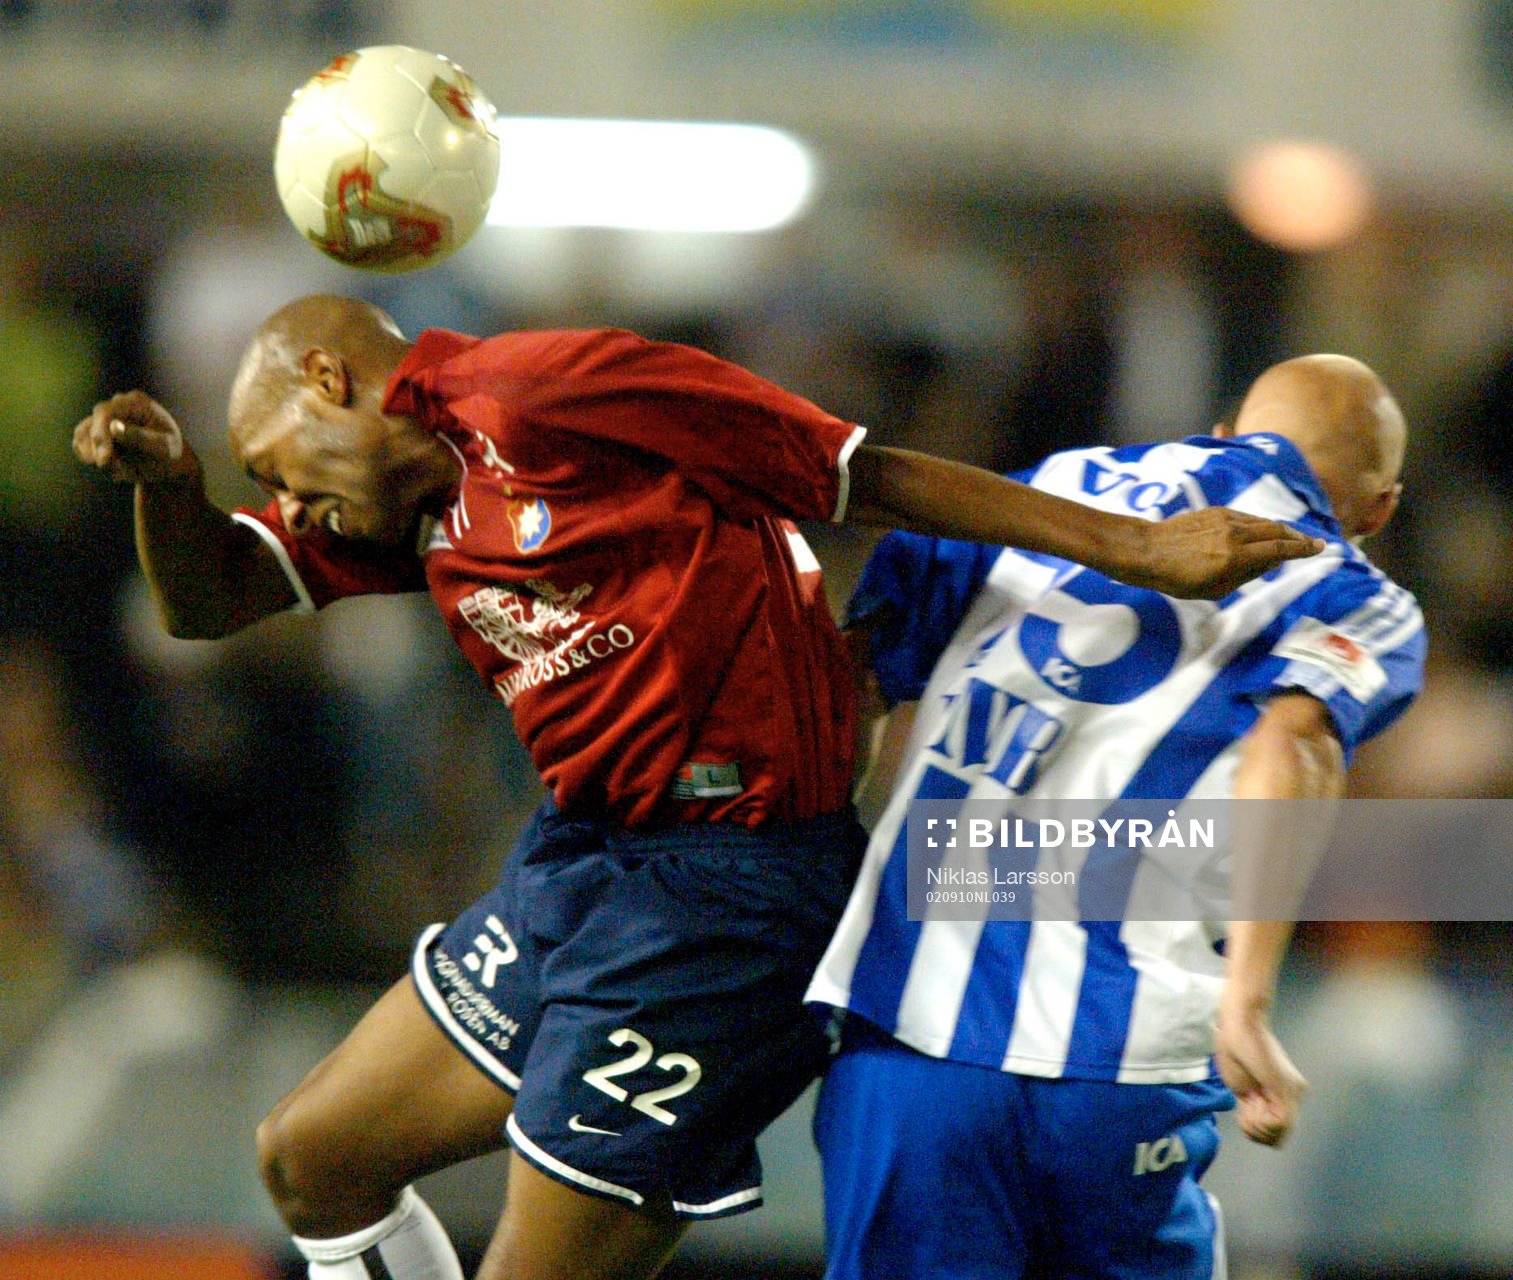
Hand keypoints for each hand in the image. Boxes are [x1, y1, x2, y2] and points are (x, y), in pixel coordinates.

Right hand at [73, 391, 200, 488]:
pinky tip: (113, 465)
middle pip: (92, 424)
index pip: (106, 412)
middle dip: (99, 450)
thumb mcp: (164, 448)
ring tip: (121, 469)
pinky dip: (91, 458)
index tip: (104, 461)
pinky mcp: (94, 429)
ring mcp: (104, 417)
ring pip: (83, 435)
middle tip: (110, 469)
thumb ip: (141, 437)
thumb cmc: (169, 454)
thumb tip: (114, 426)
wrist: (166, 464)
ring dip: (96, 456)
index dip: (100, 435)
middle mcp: (117, 404)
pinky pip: (80, 443)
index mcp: (137, 403)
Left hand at [1121, 508, 1322, 598]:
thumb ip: (1247, 574)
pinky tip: (1259, 533)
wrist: (1148, 551)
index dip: (1302, 548)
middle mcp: (1235, 534)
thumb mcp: (1216, 589)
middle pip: (1276, 530)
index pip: (1279, 549)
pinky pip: (1246, 518)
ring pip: (1262, 522)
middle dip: (1296, 537)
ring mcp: (1225, 519)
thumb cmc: (1178, 579)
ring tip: (1289, 539)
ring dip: (1279, 530)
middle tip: (1309, 544)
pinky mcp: (1215, 511)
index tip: (1320, 547)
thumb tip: (1269, 562)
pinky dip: (1258, 525)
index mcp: (1236, 556)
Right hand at [1215, 1004, 1306, 1145]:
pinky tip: (1252, 1099)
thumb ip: (1254, 1107)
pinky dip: (1259, 1119)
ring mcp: (1293, 1093)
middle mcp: (1295, 1095)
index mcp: (1285, 1095)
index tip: (1244, 1106)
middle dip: (1255, 1129)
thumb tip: (1258, 1130)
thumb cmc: (1235, 1049)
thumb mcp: (1243, 1088)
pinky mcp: (1285, 1089)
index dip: (1254, 1129)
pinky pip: (1278, 1124)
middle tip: (1247, 1103)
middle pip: (1277, 1139)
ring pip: (1278, 1135)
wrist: (1239, 1023)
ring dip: (1256, 1123)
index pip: (1275, 1134)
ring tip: (1249, 1097)